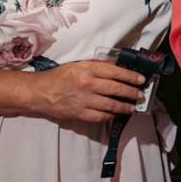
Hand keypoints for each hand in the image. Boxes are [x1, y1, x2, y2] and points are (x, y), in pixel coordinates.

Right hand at [26, 60, 145, 122]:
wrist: (40, 92)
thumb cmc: (59, 76)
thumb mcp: (78, 65)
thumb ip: (97, 66)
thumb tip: (116, 68)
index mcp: (88, 69)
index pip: (116, 72)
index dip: (131, 76)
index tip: (141, 79)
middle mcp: (88, 84)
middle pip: (117, 89)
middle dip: (132, 92)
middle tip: (140, 95)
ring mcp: (84, 100)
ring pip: (111, 105)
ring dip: (125, 107)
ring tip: (132, 107)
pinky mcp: (80, 114)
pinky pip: (101, 116)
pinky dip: (111, 116)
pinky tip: (116, 114)